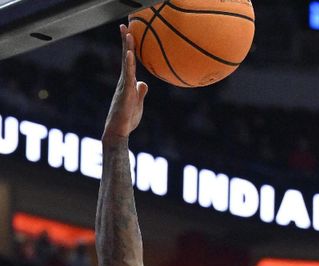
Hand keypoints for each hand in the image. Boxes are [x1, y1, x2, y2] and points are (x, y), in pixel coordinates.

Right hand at [103, 25, 147, 141]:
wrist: (118, 131)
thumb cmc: (127, 119)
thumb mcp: (137, 103)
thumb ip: (140, 92)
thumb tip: (144, 83)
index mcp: (128, 82)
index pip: (130, 62)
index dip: (130, 48)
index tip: (130, 34)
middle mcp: (124, 81)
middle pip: (126, 58)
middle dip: (126, 42)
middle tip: (124, 25)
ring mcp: (124, 86)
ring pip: (126, 63)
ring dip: (127, 48)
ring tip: (127, 33)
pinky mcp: (125, 92)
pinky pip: (127, 75)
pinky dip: (129, 64)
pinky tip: (130, 54)